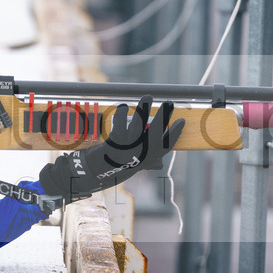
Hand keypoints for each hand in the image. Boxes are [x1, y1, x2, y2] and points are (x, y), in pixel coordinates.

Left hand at [38, 96, 183, 202]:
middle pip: (155, 133)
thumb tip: (148, 133)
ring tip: (149, 97)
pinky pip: (121, 123)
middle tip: (170, 103)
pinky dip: (123, 113)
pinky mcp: (114, 143)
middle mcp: (138, 156)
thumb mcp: (130, 164)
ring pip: (139, 125)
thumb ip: (140, 153)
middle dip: (164, 116)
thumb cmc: (111, 169)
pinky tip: (124, 106)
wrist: (91, 175)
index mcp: (145, 161)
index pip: (165, 147)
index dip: (174, 134)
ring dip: (144, 108)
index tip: (180, 122)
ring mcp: (126, 149)